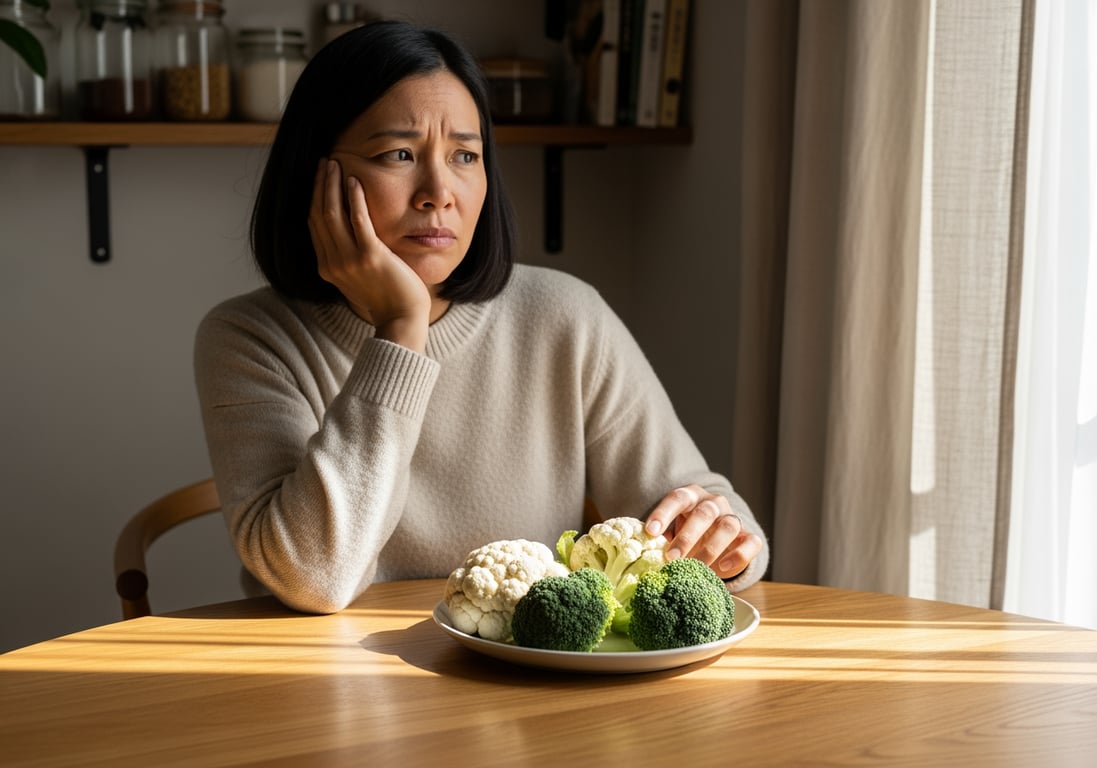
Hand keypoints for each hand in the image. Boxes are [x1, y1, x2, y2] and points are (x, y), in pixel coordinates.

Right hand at [308, 158, 430, 350]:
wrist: (402, 319)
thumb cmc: (386, 298)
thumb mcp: (357, 277)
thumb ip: (348, 257)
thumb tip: (349, 233)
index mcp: (327, 267)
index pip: (314, 225)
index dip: (315, 197)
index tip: (321, 177)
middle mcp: (333, 263)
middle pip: (319, 215)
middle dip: (321, 185)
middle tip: (325, 162)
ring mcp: (349, 261)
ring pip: (332, 214)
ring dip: (332, 185)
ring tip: (335, 164)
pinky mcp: (370, 257)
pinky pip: (358, 221)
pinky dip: (354, 199)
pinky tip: (354, 180)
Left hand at [644, 485, 762, 579]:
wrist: (714, 543)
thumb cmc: (685, 536)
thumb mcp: (670, 533)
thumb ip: (659, 540)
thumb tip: (639, 557)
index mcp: (691, 497)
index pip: (677, 498)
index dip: (663, 514)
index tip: (650, 532)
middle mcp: (714, 503)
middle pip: (704, 513)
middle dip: (687, 537)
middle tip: (671, 559)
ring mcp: (733, 518)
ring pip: (728, 527)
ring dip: (711, 549)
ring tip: (696, 569)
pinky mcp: (748, 536)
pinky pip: (751, 542)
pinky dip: (739, 555)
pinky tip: (723, 568)